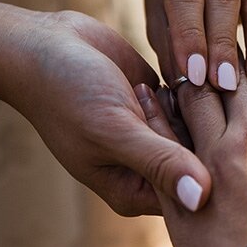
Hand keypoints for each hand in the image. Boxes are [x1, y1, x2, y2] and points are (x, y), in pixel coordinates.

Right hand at [0, 10, 211, 215]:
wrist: (42, 45)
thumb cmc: (68, 93)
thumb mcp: (114, 129)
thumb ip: (160, 163)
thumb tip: (203, 200)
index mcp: (134, 191)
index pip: (193, 192)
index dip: (199, 162)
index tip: (169, 127)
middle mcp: (149, 168)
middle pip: (203, 160)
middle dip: (195, 128)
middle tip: (151, 99)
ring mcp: (158, 134)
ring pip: (205, 130)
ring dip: (197, 105)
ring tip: (158, 85)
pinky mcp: (163, 102)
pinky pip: (198, 103)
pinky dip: (195, 87)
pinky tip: (176, 71)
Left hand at [136, 66, 246, 246]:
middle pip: (237, 78)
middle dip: (232, 72)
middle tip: (222, 71)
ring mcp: (217, 160)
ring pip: (194, 98)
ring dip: (191, 85)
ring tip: (184, 79)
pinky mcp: (182, 192)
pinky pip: (160, 138)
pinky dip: (153, 112)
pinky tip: (146, 96)